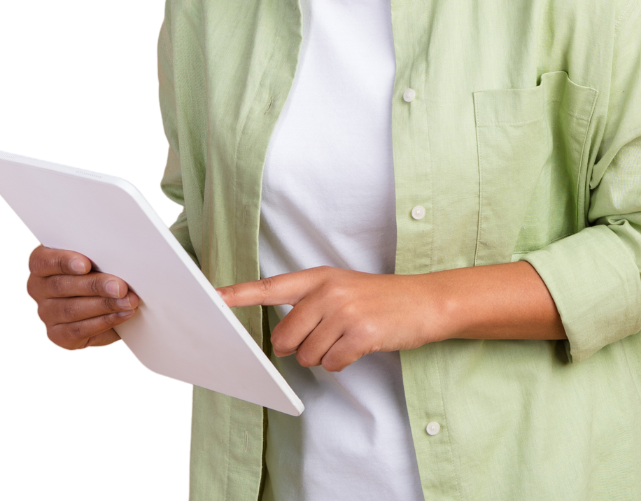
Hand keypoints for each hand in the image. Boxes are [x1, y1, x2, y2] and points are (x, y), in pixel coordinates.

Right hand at [25, 245, 140, 350]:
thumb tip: (120, 258)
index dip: (63, 262)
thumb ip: (98, 258)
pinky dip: (106, 321)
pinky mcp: (58, 335)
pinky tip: (124, 314)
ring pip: (72, 310)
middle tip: (120, 287)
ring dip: (105, 305)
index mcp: (42, 264)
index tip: (86, 265)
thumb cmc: (96, 272)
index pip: (43, 261)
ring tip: (129, 301)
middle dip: (94, 286)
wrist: (99, 306)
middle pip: (61, 286)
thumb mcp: (94, 260)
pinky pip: (80, 329)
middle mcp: (38, 289)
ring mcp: (46, 313)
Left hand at [218, 261, 563, 372]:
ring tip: (347, 339)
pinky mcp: (361, 333)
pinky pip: (332, 363)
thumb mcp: (343, 288)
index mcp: (319, 278)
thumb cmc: (381, 299)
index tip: (213, 297)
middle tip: (324, 338)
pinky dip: (342, 363)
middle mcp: (328, 292)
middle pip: (285, 337)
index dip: (239, 295)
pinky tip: (359, 347)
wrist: (426, 301)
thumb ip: (310, 304)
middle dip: (299, 348)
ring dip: (324, 356)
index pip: (271, 287)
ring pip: (308, 355)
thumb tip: (282, 339)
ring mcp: (345, 312)